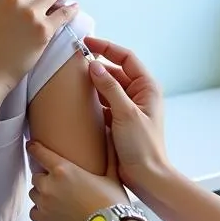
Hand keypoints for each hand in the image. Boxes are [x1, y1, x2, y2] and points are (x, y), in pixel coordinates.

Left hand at [27, 135, 127, 220]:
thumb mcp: (112, 174)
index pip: (39, 153)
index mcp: (63, 169)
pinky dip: (41, 211)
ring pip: (34, 193)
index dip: (34, 148)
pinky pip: (34, 211)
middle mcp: (49, 185)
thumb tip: (111, 132)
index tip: (31, 146)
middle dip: (45, 178)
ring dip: (42, 194)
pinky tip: (53, 212)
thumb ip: (109, 153)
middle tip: (58, 183)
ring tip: (57, 198)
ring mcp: (45, 203)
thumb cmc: (112, 202)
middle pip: (37, 176)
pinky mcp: (44, 220)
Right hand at [84, 39, 169, 197]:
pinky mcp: (119, 120)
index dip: (107, 47)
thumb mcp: (126, 113)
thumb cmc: (143, 146)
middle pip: (115, 71)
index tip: (86, 43)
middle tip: (74, 61)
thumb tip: (94, 65)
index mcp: (147, 87)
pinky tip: (78, 101)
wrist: (147, 177)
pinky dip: (92, 100)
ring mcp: (129, 107)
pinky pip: (103, 103)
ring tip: (72, 79)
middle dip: (96, 65)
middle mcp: (139, 94)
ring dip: (93, 83)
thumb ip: (110, 87)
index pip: (126, 57)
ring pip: (107, 87)